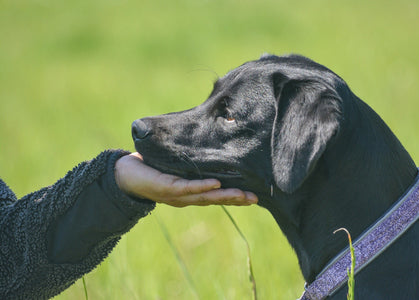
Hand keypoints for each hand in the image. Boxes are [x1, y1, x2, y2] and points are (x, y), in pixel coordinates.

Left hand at [114, 152, 257, 206]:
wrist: (123, 175)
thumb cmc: (151, 168)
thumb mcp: (175, 166)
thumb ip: (191, 163)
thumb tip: (208, 146)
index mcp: (190, 193)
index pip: (216, 196)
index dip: (234, 197)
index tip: (254, 196)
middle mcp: (186, 198)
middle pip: (216, 200)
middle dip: (236, 200)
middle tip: (256, 199)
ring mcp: (177, 195)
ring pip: (205, 196)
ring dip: (225, 196)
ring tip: (244, 195)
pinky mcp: (166, 188)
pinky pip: (187, 187)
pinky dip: (203, 186)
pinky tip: (216, 184)